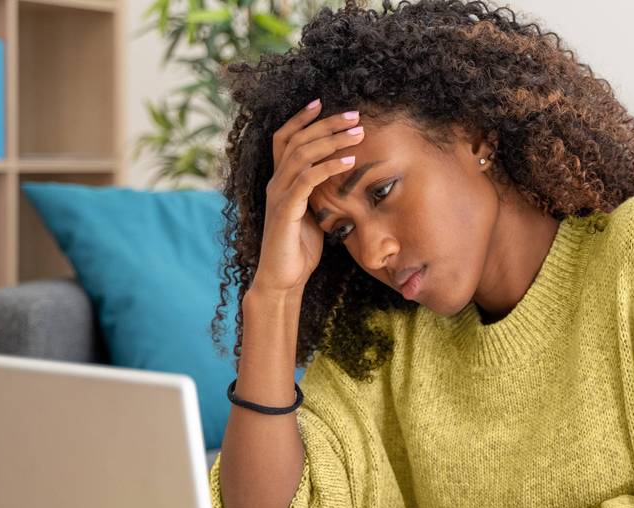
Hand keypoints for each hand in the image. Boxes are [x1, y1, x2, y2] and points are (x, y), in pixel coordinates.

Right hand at [253, 101, 365, 294]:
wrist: (283, 279)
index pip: (285, 139)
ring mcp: (279, 195)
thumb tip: (341, 177)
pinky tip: (348, 161)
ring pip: (302, 155)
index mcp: (280, 181)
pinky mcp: (285, 210)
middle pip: (297, 139)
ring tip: (358, 133)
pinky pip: (306, 180)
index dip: (301, 118)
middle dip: (326, 124)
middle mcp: (275, 182)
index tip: (322, 102)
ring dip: (332, 141)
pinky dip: (328, 167)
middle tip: (355, 114)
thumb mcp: (313, 213)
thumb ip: (319, 192)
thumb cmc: (299, 249)